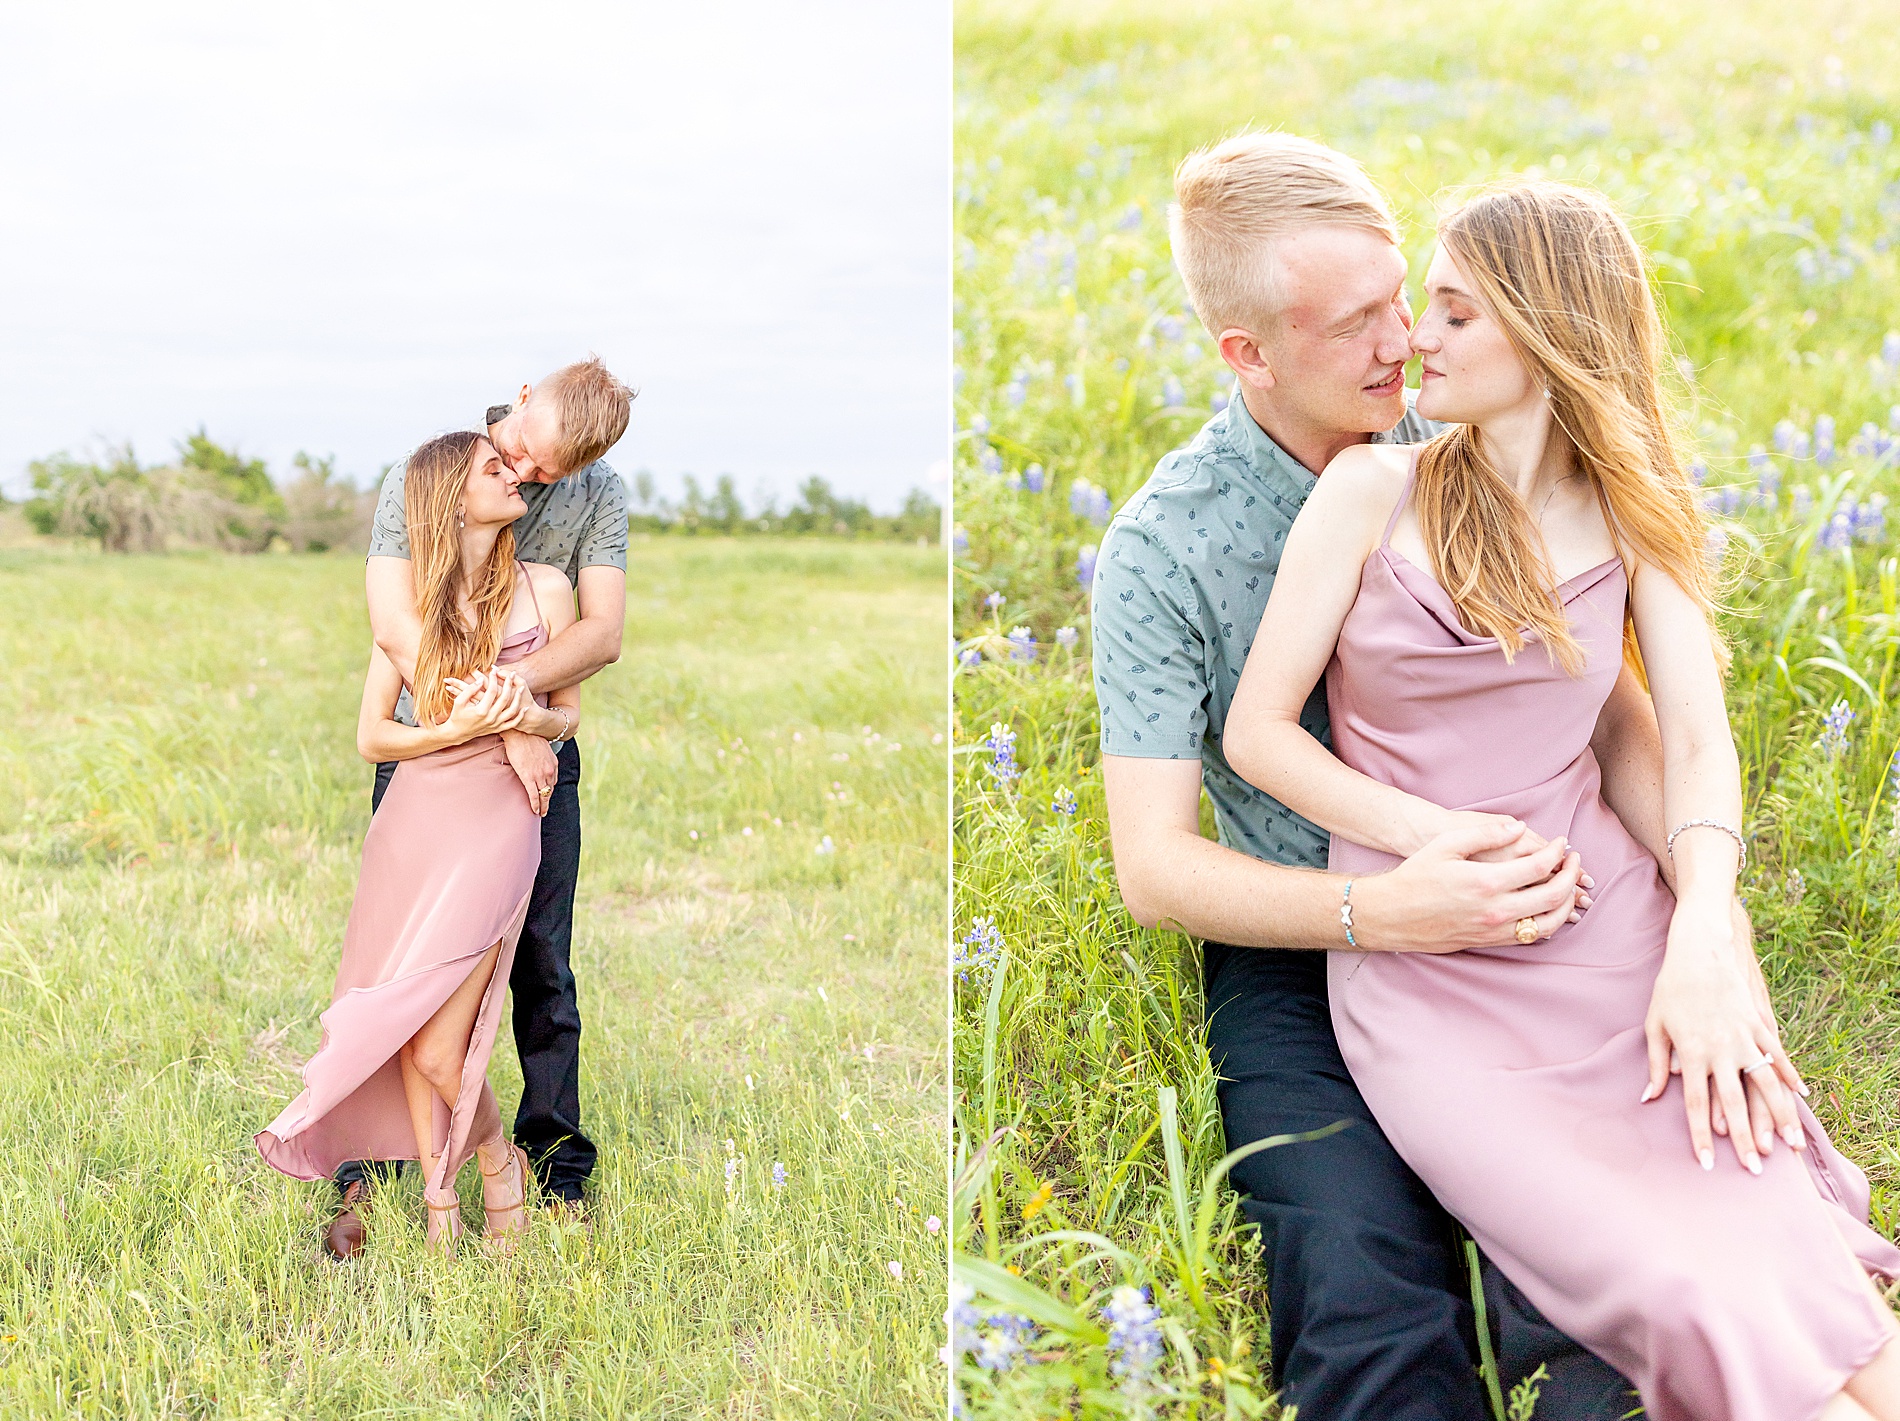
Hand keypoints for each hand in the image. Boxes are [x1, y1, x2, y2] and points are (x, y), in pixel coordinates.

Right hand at [442, 669, 530, 741]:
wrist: (458, 733)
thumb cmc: (457, 715)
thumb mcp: (459, 702)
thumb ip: (469, 690)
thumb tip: (481, 680)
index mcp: (481, 710)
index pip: (492, 691)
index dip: (493, 679)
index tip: (493, 670)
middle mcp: (490, 718)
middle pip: (504, 698)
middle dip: (509, 684)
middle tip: (512, 674)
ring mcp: (495, 724)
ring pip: (512, 711)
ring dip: (518, 698)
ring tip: (521, 688)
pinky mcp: (498, 729)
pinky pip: (513, 723)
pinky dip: (520, 716)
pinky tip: (524, 708)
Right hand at [501, 728, 556, 816]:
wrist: (521, 732)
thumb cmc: (528, 737)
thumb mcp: (543, 747)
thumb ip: (543, 757)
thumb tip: (537, 760)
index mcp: (553, 764)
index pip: (553, 781)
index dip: (549, 789)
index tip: (546, 794)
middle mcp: (549, 771)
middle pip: (550, 790)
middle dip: (547, 801)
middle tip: (545, 809)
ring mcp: (540, 775)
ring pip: (543, 795)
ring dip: (542, 805)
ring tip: (540, 812)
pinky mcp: (529, 777)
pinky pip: (534, 795)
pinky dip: (535, 804)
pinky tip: (535, 810)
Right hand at [1353, 818, 1589, 952]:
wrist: (1392, 915)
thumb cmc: (1416, 876)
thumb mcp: (1446, 845)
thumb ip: (1485, 834)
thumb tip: (1520, 828)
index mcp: (1487, 881)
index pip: (1541, 866)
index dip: (1558, 852)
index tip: (1562, 843)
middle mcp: (1496, 910)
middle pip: (1553, 895)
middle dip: (1571, 875)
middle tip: (1573, 860)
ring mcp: (1495, 930)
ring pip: (1549, 922)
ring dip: (1567, 903)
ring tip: (1569, 886)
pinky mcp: (1490, 942)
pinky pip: (1532, 937)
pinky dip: (1549, 922)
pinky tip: (1549, 907)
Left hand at [1641, 899, 1801, 1173]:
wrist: (1700, 949)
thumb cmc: (1671, 988)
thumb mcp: (1654, 1024)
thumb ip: (1654, 1062)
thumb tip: (1648, 1097)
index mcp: (1690, 1053)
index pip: (1694, 1105)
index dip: (1700, 1137)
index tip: (1709, 1164)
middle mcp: (1720, 1050)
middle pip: (1734, 1104)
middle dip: (1744, 1140)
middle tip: (1756, 1171)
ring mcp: (1744, 1037)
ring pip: (1764, 1086)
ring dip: (1778, 1117)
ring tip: (1790, 1145)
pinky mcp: (1759, 1023)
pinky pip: (1777, 1056)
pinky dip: (1789, 1078)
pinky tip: (1800, 1098)